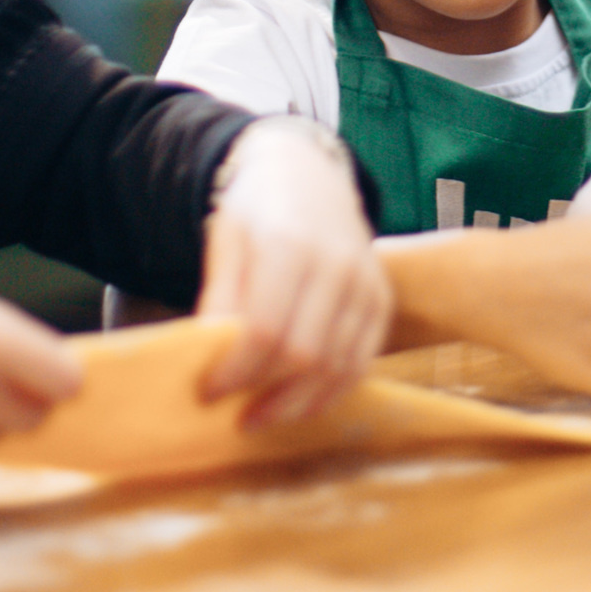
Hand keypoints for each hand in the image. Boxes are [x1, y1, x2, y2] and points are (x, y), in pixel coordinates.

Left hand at [195, 117, 391, 426]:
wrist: (309, 174)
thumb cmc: (258, 209)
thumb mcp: (225, 240)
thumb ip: (219, 297)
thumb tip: (209, 358)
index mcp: (289, 245)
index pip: (265, 329)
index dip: (236, 370)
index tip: (209, 391)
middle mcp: (336, 265)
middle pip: (304, 354)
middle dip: (266, 394)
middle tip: (235, 414)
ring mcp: (365, 283)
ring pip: (337, 366)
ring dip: (298, 404)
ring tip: (263, 417)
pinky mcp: (381, 300)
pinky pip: (362, 362)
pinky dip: (331, 393)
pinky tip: (301, 404)